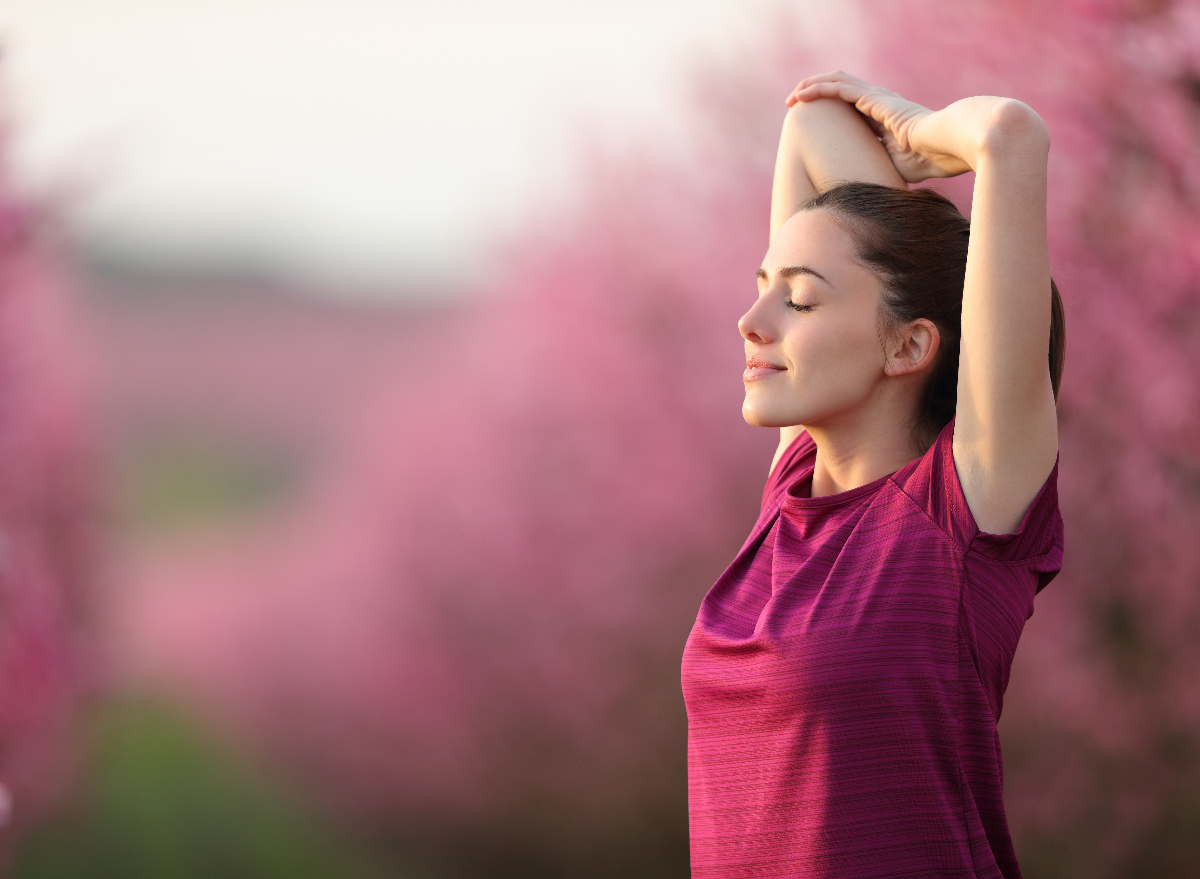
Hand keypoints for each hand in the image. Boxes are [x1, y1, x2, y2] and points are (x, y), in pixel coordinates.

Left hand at [786, 71, 969, 182]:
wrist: (945, 146)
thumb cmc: (928, 161)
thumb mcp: (893, 168)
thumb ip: (876, 169)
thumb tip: (860, 188)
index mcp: (884, 119)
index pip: (849, 112)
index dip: (829, 116)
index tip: (809, 127)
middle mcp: (879, 104)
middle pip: (840, 92)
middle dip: (815, 95)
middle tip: (793, 107)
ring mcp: (877, 98)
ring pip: (836, 84)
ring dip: (811, 88)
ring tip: (792, 98)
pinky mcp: (874, 98)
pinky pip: (839, 89)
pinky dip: (818, 90)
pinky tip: (801, 95)